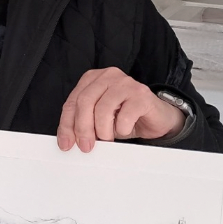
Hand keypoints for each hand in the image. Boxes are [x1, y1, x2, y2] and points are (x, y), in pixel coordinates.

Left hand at [56, 67, 184, 152]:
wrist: (156, 118)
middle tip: (86, 146)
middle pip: (85, 102)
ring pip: (103, 108)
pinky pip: (125, 116)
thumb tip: (67, 141)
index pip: (72, 102)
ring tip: (107, 139)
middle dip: (82, 128)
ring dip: (103, 131)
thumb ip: (82, 124)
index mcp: (92, 79)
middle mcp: (107, 76)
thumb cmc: (125, 117)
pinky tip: (125, 129)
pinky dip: (122, 129)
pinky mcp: (142, 94)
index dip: (67, 125)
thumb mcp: (98, 120)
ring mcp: (126, 83)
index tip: (66, 144)